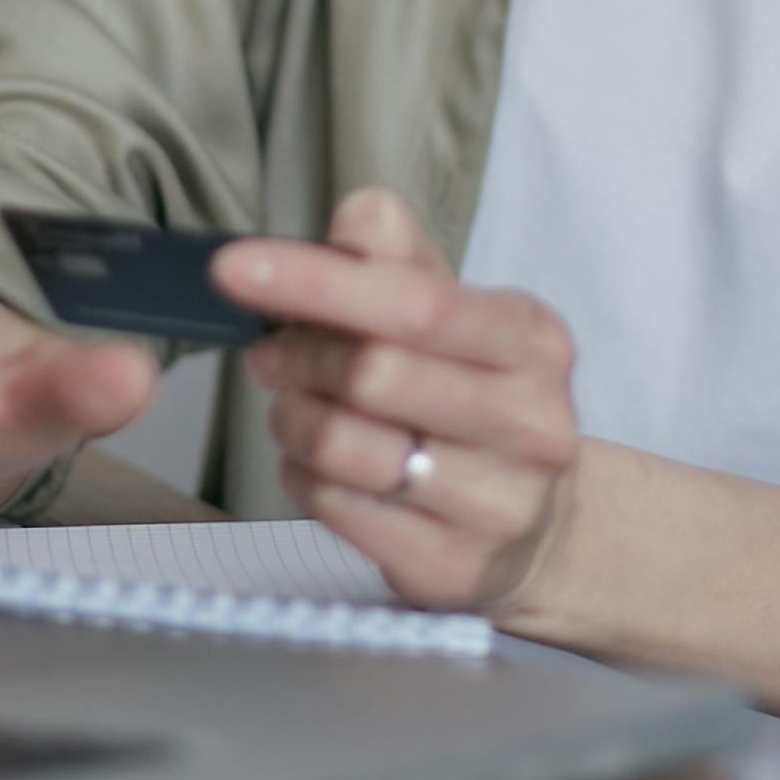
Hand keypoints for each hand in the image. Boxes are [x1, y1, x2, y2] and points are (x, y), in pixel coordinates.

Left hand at [219, 188, 579, 612]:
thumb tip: (361, 213)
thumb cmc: (477, 403)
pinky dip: (304, 478)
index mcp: (532, 341)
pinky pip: (338, 509)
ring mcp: (499, 502)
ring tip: (296, 409)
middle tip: (273, 353)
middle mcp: (531, 422)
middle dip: (298, 357)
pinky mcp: (454, 567)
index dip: (317, 283)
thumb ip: (399, 262)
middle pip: (372, 375)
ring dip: (293, 421)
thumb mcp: (455, 317)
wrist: (542, 525)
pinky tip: (318, 466)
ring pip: (346, 448)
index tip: (236, 268)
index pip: (417, 304)